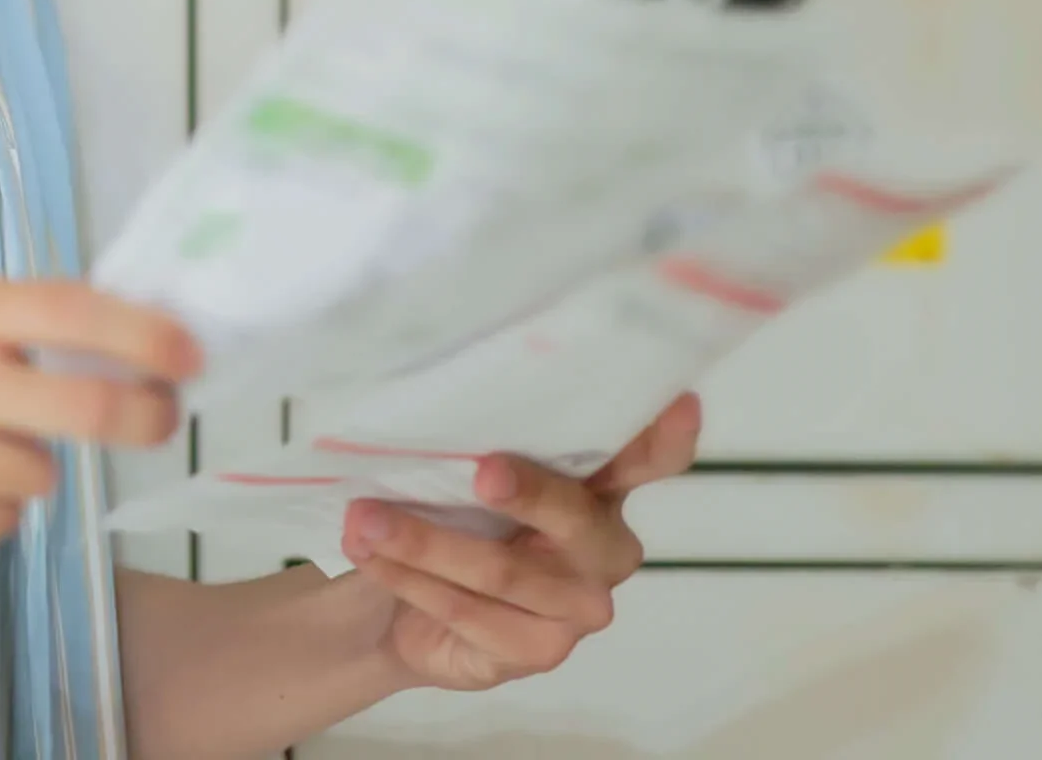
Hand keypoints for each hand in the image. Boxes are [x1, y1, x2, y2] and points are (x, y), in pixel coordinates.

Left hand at [345, 392, 701, 692]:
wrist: (397, 604)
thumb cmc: (448, 514)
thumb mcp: (463, 469)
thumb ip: (486, 439)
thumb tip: (454, 392)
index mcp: (602, 485)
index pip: (652, 459)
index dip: (663, 437)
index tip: (676, 405)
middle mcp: (605, 545)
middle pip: (576, 517)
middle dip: (529, 492)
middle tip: (483, 471)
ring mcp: (580, 605)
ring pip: (503, 570)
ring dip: (425, 541)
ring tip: (365, 519)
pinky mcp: (541, 651)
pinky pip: (471, 613)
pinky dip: (413, 580)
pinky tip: (374, 557)